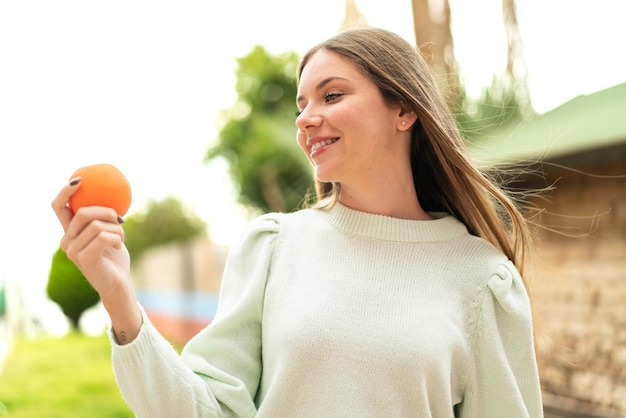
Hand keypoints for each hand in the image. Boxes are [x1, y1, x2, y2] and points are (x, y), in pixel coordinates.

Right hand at [52, 179, 141, 342]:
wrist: (119, 282)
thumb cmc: (115, 256)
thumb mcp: (109, 232)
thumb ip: (103, 218)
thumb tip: (112, 196)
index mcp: (69, 232)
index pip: (58, 207)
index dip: (65, 191)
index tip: (81, 180)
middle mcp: (66, 241)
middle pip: (83, 212)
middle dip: (107, 212)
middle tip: (120, 220)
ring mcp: (73, 251)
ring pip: (97, 225)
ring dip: (117, 229)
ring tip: (122, 237)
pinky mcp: (84, 259)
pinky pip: (104, 236)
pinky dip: (117, 237)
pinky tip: (120, 245)